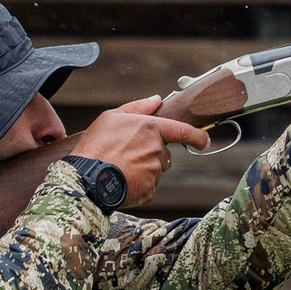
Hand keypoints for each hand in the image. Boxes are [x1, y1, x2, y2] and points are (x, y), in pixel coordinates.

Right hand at [71, 96, 212, 207]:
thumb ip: (137, 107)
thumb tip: (156, 99)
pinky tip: (121, 181)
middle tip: (126, 156)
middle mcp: (156, 150)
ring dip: (143, 170)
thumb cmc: (96, 145)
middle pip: (164, 154)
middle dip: (152, 155)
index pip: (183, 131)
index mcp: (150, 128)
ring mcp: (154, 171)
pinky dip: (138, 186)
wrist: (85, 178)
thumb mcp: (111, 117)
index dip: (197, 137)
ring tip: (120, 169)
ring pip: (156, 171)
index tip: (204, 142)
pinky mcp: (149, 190)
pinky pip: (148, 187)